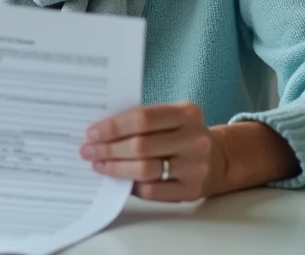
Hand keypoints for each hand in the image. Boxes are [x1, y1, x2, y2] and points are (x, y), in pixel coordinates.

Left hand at [81, 101, 224, 201]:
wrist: (217, 159)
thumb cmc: (181, 134)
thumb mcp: (170, 118)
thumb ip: (142, 121)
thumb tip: (100, 132)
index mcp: (187, 113)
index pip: (142, 118)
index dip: (113, 126)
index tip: (92, 132)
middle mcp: (195, 139)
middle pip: (141, 145)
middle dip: (108, 148)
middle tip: (88, 150)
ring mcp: (195, 166)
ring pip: (145, 170)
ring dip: (115, 168)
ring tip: (98, 164)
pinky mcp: (192, 190)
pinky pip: (152, 191)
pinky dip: (131, 185)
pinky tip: (119, 180)